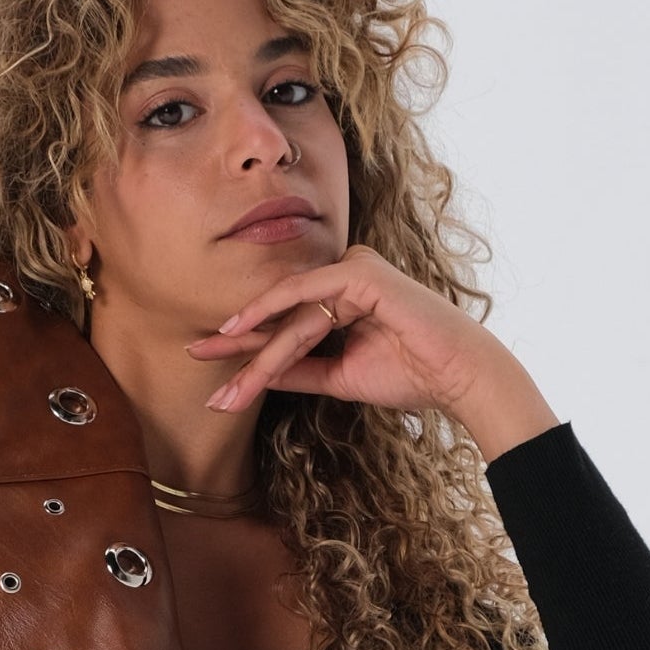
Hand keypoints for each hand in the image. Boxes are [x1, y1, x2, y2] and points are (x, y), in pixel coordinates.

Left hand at [185, 242, 560, 459]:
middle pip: (280, 316)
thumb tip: (259, 375)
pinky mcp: (360, 272)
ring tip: (221, 380)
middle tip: (192, 355)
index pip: (285, 322)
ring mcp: (353, 269)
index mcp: (344, 298)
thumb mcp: (339, 377)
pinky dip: (274, 313)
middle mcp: (345, 277)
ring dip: (256, 352)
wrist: (457, 377)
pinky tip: (241, 327)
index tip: (209, 365)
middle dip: (237, 343)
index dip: (246, 344)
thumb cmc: (412, 375)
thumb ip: (301, 370)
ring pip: (290, 315)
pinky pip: (305, 296)